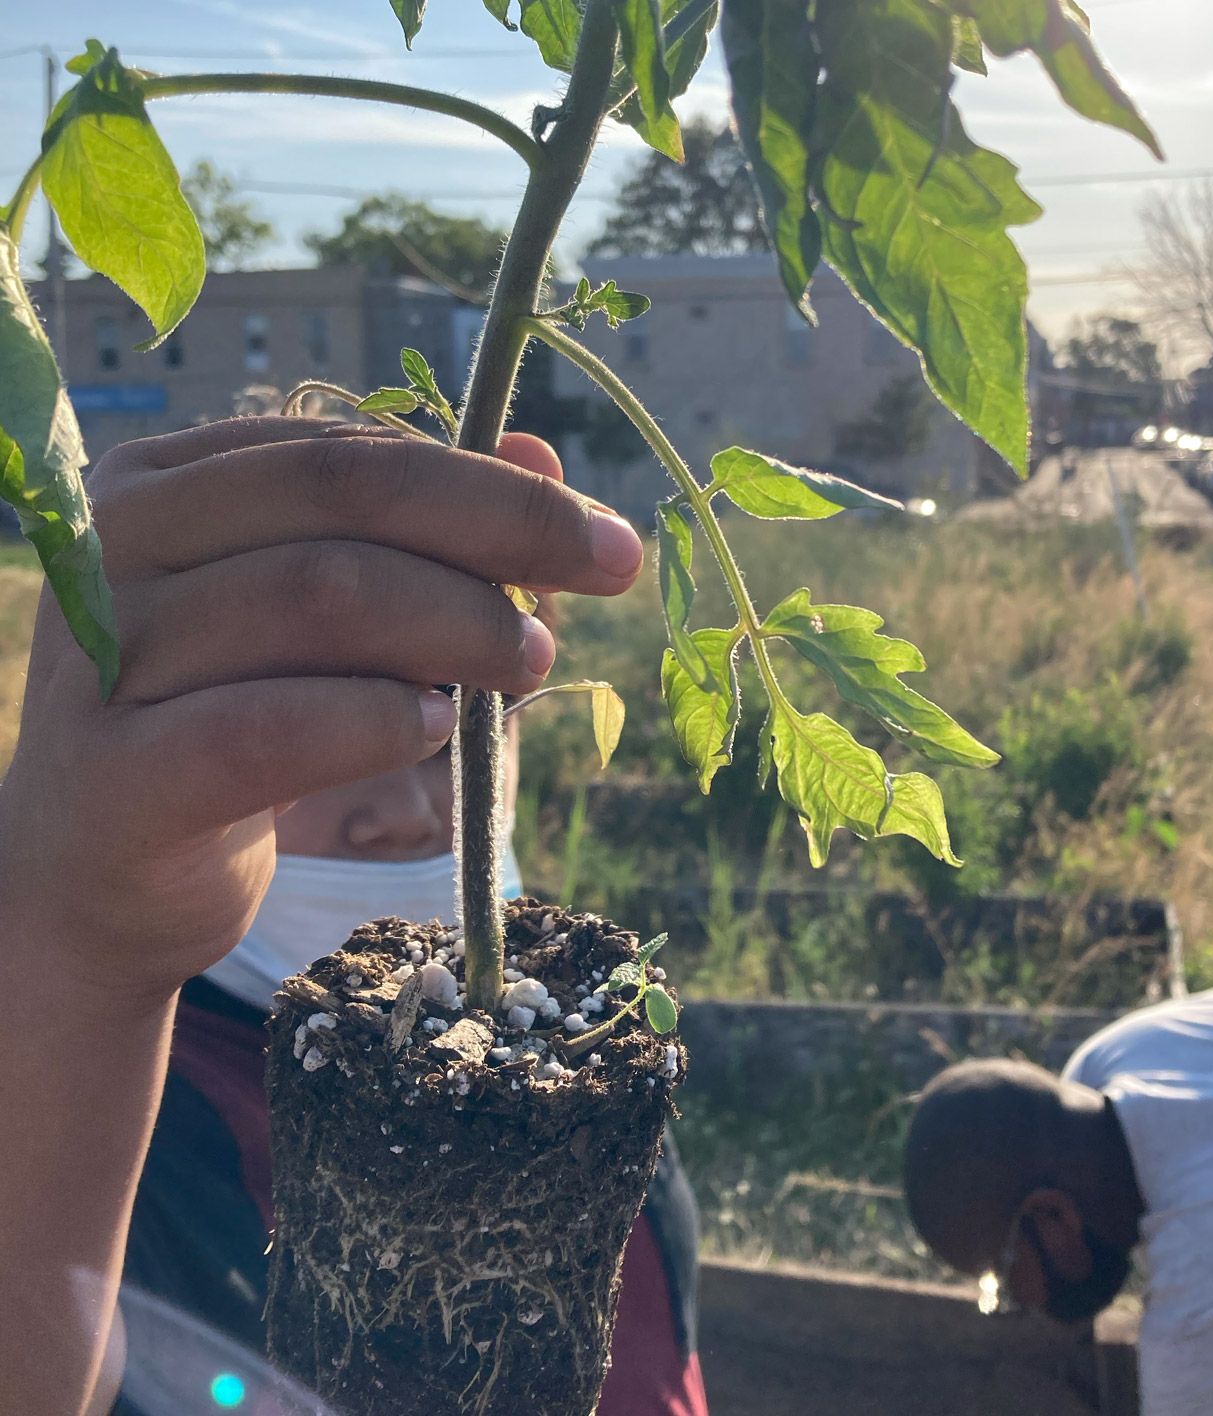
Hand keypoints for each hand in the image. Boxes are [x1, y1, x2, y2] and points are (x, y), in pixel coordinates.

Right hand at [0, 419, 642, 1003]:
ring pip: (313, 594)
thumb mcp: (338, 624)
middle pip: (341, 496)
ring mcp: (103, 653)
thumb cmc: (238, 725)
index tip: (605, 536)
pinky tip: (428, 728)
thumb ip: (426, 536)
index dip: (495, 484)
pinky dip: (372, 721)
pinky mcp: (113, 773)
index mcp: (171, 481)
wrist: (106, 877)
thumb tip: (542, 450)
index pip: (354, 451)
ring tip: (522, 663)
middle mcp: (116, 540)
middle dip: (500, 532)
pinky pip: (265, 729)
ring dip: (454, 628)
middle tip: (603, 580)